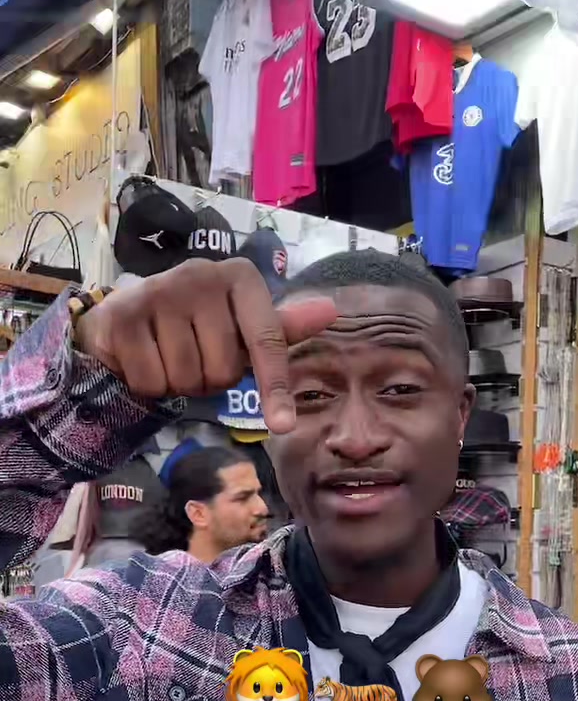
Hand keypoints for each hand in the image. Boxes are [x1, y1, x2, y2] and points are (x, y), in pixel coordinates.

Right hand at [74, 259, 336, 432]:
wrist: (125, 314)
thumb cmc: (195, 324)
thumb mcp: (240, 325)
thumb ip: (281, 327)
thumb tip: (330, 311)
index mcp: (240, 277)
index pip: (267, 340)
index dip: (275, 387)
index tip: (283, 426)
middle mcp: (201, 274)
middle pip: (224, 368)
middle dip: (209, 379)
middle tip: (193, 357)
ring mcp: (160, 291)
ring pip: (187, 377)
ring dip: (178, 384)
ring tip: (166, 356)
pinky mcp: (124, 314)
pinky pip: (152, 380)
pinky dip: (148, 385)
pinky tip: (142, 358)